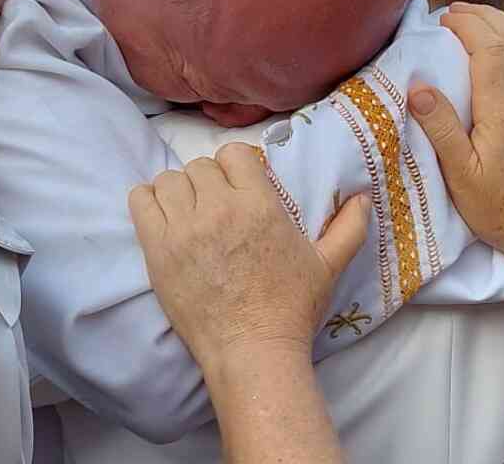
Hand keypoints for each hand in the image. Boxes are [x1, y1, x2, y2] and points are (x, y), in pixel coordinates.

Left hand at [130, 143, 369, 367]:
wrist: (252, 350)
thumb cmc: (292, 308)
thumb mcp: (329, 264)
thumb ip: (349, 227)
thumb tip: (363, 197)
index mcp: (259, 204)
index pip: (232, 155)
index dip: (235, 168)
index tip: (239, 188)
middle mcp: (220, 209)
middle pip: (199, 167)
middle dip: (208, 182)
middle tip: (216, 208)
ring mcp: (184, 229)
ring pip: (169, 180)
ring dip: (178, 192)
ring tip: (189, 214)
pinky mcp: (157, 251)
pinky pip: (140, 201)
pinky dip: (149, 202)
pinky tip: (164, 218)